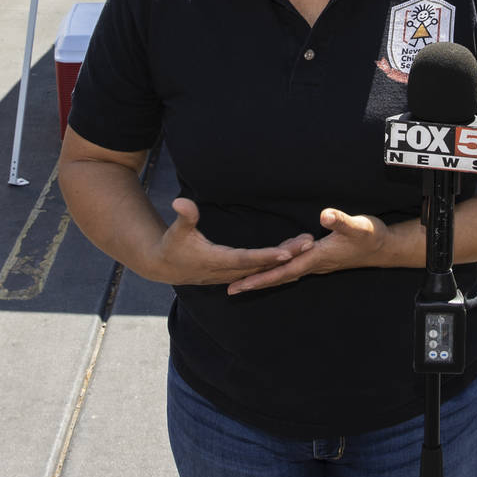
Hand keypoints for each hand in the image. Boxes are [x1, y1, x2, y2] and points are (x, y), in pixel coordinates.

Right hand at [145, 197, 313, 285]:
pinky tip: (292, 253)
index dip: (267, 256)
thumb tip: (181, 202)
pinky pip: (261, 269)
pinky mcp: (235, 273)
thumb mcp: (176, 232)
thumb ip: (184, 217)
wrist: (166, 267)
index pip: (247, 259)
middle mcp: (229, 270)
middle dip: (287, 255)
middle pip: (263, 264)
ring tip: (307, 244)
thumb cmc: (171, 246)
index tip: (287, 253)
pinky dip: (277, 262)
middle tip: (309, 244)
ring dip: (286, 257)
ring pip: (265, 268)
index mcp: (218, 261)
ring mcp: (233, 274)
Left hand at [226, 207, 389, 294]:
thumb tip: (324, 216)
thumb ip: (340, 221)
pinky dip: (278, 273)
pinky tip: (272, 271)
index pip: (283, 271)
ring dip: (265, 279)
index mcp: (316, 258)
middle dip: (255, 284)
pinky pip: (292, 270)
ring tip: (244, 282)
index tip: (240, 285)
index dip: (260, 278)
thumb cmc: (371, 236)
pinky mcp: (320, 260)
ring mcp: (317, 265)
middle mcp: (314, 265)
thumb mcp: (358, 226)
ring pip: (285, 275)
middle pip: (279, 278)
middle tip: (231, 290)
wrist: (385, 248)